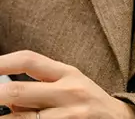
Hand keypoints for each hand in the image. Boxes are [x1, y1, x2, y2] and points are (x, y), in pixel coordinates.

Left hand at [0, 50, 134, 118]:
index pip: (29, 61)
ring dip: (4, 118)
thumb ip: (41, 87)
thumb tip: (6, 100)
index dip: (3, 62)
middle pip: (17, 92)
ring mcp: (67, 116)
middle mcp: (68, 92)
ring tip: (1, 114)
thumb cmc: (87, 101)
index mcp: (68, 73)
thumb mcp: (71, 84)